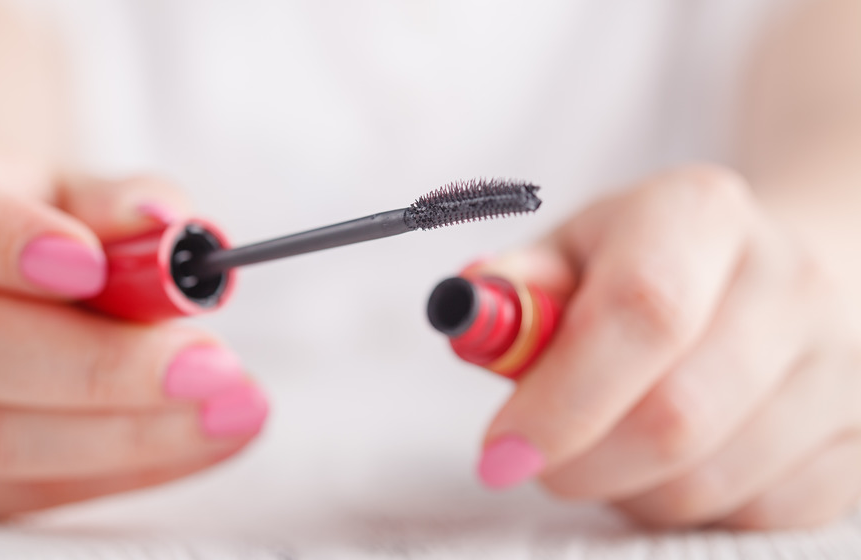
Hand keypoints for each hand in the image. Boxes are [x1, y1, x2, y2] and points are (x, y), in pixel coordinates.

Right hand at [0, 132, 267, 516]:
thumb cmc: (34, 222)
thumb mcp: (74, 190)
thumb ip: (119, 203)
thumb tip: (172, 227)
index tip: (94, 265)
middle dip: (99, 365)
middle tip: (211, 363)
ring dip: (131, 431)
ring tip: (235, 406)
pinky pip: (31, 490)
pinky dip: (135, 465)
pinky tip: (211, 435)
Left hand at [471, 165, 860, 528]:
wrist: (783, 274)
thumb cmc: (653, 264)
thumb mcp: (579, 248)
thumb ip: (519, 284)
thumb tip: (464, 316)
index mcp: (703, 212)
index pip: (642, 311)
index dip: (562, 397)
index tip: (499, 451)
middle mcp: (791, 280)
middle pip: (676, 416)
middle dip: (582, 463)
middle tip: (538, 460)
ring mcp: (845, 365)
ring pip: (710, 482)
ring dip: (629, 490)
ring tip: (609, 449)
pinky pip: (761, 515)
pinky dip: (689, 510)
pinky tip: (671, 466)